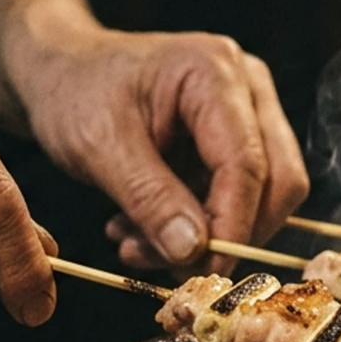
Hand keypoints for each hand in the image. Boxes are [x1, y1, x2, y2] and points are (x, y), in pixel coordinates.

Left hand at [13, 27, 309, 273]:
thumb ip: (150, 198)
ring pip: (264, 195)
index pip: (247, 164)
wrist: (63, 71)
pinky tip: (146, 228)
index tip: (202, 271)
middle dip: (229, 234)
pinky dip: (200, 224)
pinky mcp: (238, 137)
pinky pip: (242, 196)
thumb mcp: (98, 146)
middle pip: (278, 180)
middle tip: (170, 267)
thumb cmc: (74, 90)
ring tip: (137, 243)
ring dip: (209, 234)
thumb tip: (193, 252)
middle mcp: (247, 85)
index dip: (231, 227)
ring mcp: (250, 109)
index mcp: (214, 72)